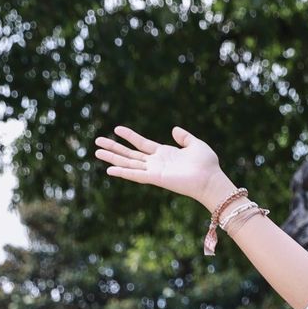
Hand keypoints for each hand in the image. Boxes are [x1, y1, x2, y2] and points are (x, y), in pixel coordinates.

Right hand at [93, 123, 231, 211]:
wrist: (211, 179)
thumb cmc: (207, 165)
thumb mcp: (195, 144)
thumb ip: (184, 137)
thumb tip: (174, 129)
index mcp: (164, 154)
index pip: (142, 144)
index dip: (129, 136)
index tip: (117, 129)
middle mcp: (156, 163)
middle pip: (130, 154)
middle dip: (114, 148)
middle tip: (97, 142)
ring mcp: (154, 171)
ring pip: (128, 164)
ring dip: (112, 158)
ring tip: (96, 152)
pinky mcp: (156, 179)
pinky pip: (135, 175)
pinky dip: (122, 173)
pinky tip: (109, 170)